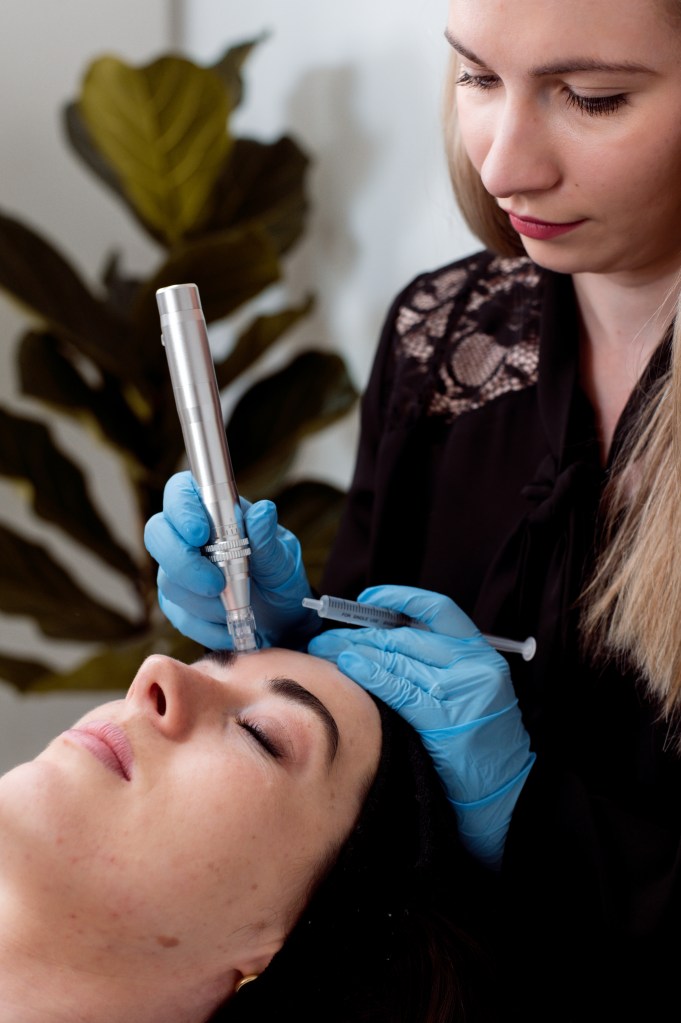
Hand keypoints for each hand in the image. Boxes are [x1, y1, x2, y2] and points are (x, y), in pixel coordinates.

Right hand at [144, 471, 316, 648]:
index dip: (182, 510)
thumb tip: (263, 512)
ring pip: (169, 580)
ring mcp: (177, 569)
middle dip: (182, 562)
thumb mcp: (283, 558)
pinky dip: (204, 626)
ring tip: (237, 607)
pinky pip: (177, 614)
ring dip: (203, 601)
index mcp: (213, 510)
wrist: (282, 617)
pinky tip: (227, 627)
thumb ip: (269, 538)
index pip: (180, 492)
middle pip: (158, 534)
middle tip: (216, 584)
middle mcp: (187, 536)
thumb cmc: (279, 576)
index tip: (200, 533)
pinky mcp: (177, 602)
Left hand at [308, 584, 534, 868]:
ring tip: (327, 649)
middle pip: (405, 636)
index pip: (437, 610)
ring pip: (397, 659)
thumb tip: (380, 637)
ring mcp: (460, 692)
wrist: (507, 791)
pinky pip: (399, 689)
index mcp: (480, 652)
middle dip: (360, 632)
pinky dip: (370, 674)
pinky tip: (348, 667)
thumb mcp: (470, 688)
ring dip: (355, 650)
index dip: (400, 598)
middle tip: (328, 633)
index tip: (368, 598)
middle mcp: (472, 665)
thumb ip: (437, 661)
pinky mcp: (444, 720)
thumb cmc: (481, 739)